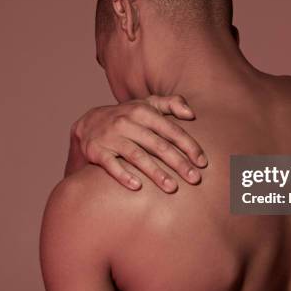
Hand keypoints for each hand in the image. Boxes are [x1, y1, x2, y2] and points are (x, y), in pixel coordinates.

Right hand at [66, 95, 207, 192]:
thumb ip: (171, 103)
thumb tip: (191, 113)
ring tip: (172, 187)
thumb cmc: (127, 117)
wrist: (88, 124)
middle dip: (178, 163)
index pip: (171, 130)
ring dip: (156, 173)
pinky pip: (111, 165)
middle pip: (158, 145)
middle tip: (195, 179)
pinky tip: (137, 186)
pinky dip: (123, 175)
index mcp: (143, 111)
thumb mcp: (147, 104)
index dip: (188, 146)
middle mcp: (127, 122)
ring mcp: (112, 137)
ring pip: (137, 156)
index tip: (202, 162)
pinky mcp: (97, 151)